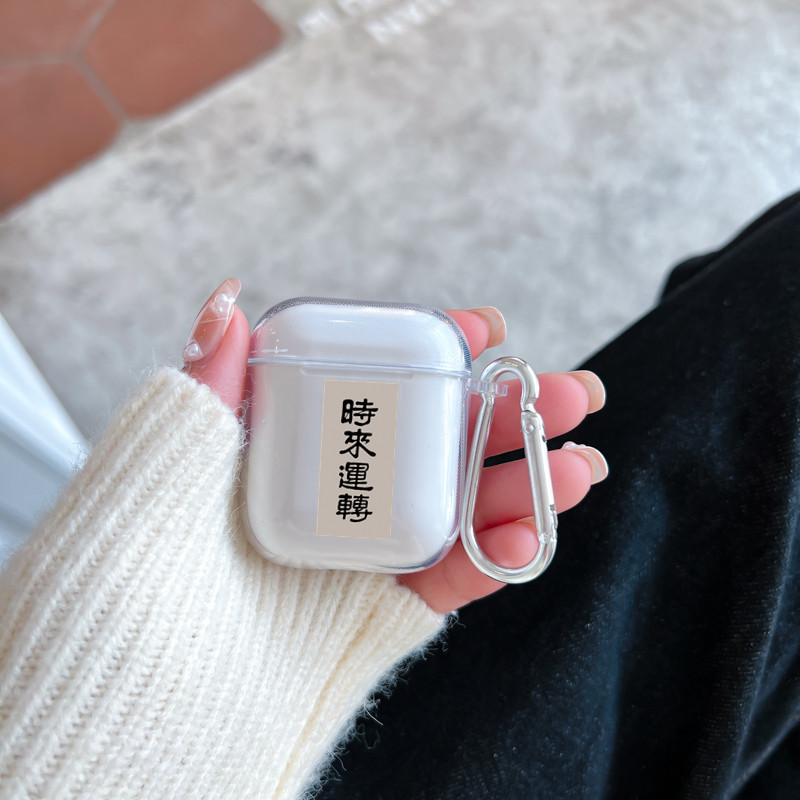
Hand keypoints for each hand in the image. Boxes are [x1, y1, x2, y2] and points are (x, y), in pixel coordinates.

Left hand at [183, 280, 606, 613]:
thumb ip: (210, 376)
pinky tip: (538, 526)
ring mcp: (372, 543)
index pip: (384, 378)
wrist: (154, 678)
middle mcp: (346, 483)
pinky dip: (502, 555)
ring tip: (581, 464)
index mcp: (306, 437)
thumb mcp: (177, 453)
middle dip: (516, 411)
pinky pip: (455, 575)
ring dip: (531, 482)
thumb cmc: (151, 558)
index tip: (485, 326)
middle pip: (446, 437)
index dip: (441, 347)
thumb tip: (226, 296)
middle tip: (570, 392)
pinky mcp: (387, 604)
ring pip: (467, 503)